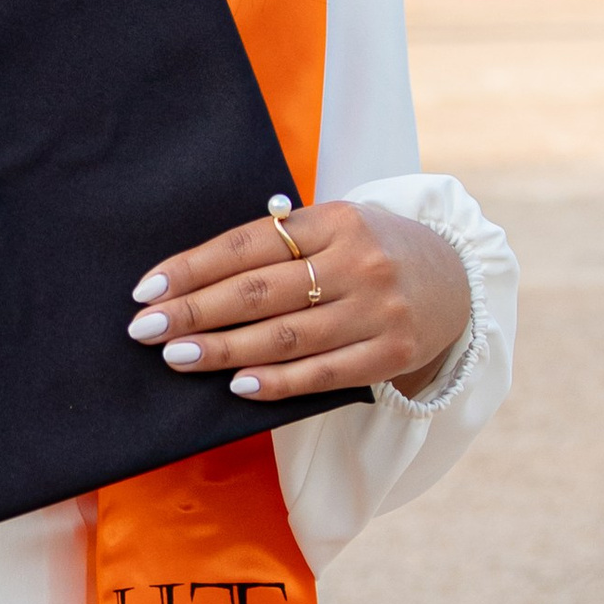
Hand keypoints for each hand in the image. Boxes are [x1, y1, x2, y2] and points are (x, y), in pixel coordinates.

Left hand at [125, 197, 469, 402]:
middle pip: (260, 291)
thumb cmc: (372, 251)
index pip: (248, 244)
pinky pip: (323, 373)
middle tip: (145, 329)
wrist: (458, 278)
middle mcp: (358, 261)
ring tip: (177, 357)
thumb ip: (281, 243)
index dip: (193, 267)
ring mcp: (377, 309)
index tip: (147, 290)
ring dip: (225, 349)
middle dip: (195, 311)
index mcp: (335, 219)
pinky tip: (238, 384)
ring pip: (286, 336)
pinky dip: (277, 381)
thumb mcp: (336, 227)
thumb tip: (195, 277)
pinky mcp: (391, 353)